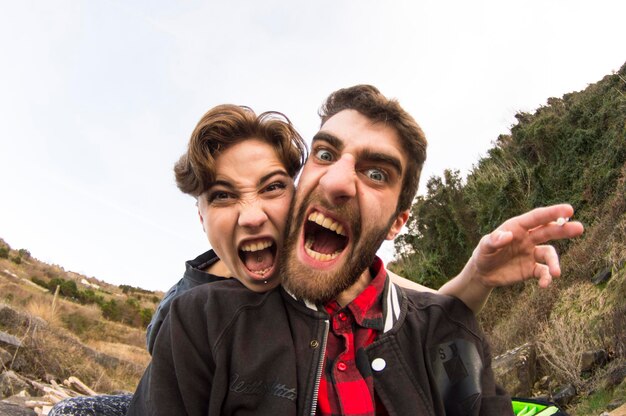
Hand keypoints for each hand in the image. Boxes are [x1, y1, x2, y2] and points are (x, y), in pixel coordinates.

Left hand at [469, 204, 583, 288]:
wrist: (483, 274)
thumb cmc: (483, 254)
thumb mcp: (484, 247)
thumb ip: (494, 240)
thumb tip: (508, 235)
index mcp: (517, 227)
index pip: (537, 218)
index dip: (552, 213)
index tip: (569, 209)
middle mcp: (528, 238)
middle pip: (549, 231)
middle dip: (564, 229)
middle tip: (579, 228)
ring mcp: (531, 253)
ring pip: (549, 254)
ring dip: (555, 262)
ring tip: (556, 273)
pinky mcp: (532, 269)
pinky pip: (544, 272)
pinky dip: (547, 278)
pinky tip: (544, 285)